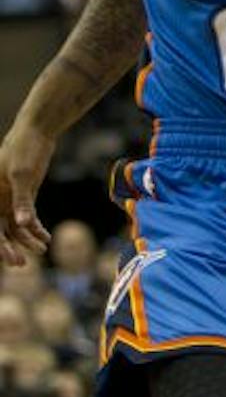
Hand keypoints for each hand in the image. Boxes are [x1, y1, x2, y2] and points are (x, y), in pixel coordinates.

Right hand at [0, 122, 54, 266]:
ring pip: (13, 226)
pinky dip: (35, 228)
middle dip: (9, 247)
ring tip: (41, 249)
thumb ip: (22, 200)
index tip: (9, 259)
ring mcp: (8, 198)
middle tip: (22, 264)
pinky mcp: (23, 196)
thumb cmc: (24, 150)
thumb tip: (23, 224)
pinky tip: (46, 238)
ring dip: (25, 240)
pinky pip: (26, 217)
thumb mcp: (23, 175)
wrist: (37, 133)